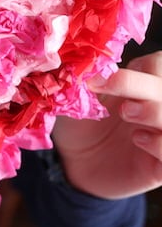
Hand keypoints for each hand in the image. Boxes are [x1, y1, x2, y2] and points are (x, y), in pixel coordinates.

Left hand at [53, 51, 161, 198]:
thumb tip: (84, 61)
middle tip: (115, 94)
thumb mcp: (78, 99)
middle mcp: (156, 107)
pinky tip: (137, 139)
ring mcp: (161, 135)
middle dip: (141, 86)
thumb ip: (86, 79)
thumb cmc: (80, 125)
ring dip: (155, 111)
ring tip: (127, 113)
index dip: (140, 67)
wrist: (73, 163)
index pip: (158, 64)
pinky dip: (160, 143)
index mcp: (141, 86)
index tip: (104, 77)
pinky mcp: (159, 166)